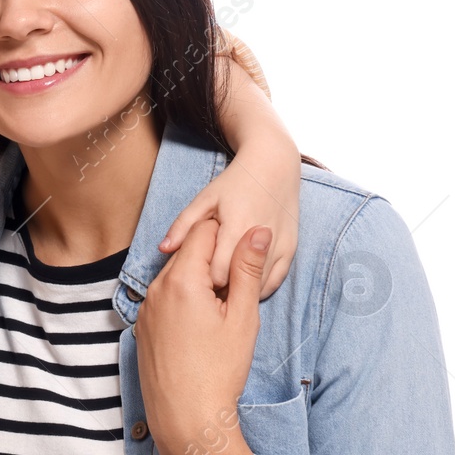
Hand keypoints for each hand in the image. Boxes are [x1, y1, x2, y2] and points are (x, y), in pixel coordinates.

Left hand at [136, 220, 266, 454]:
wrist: (186, 417)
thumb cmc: (219, 369)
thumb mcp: (242, 316)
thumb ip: (246, 268)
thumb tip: (258, 230)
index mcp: (181, 280)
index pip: (202, 232)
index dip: (225, 231)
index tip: (243, 239)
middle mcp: (156, 288)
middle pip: (185, 253)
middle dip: (211, 256)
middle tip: (238, 270)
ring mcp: (146, 308)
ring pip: (173, 277)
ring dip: (196, 279)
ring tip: (223, 300)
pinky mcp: (142, 326)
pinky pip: (163, 299)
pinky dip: (182, 299)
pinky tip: (202, 322)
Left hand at [160, 144, 297, 297]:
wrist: (274, 167)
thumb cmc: (235, 183)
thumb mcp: (205, 200)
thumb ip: (184, 225)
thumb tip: (163, 249)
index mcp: (236, 226)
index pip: (216, 272)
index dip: (204, 277)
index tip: (197, 274)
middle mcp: (261, 239)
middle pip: (236, 281)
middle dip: (221, 284)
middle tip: (209, 279)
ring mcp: (281, 247)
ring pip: (257, 286)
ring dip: (239, 287)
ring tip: (225, 278)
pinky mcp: (292, 251)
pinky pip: (274, 283)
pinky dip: (257, 287)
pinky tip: (242, 280)